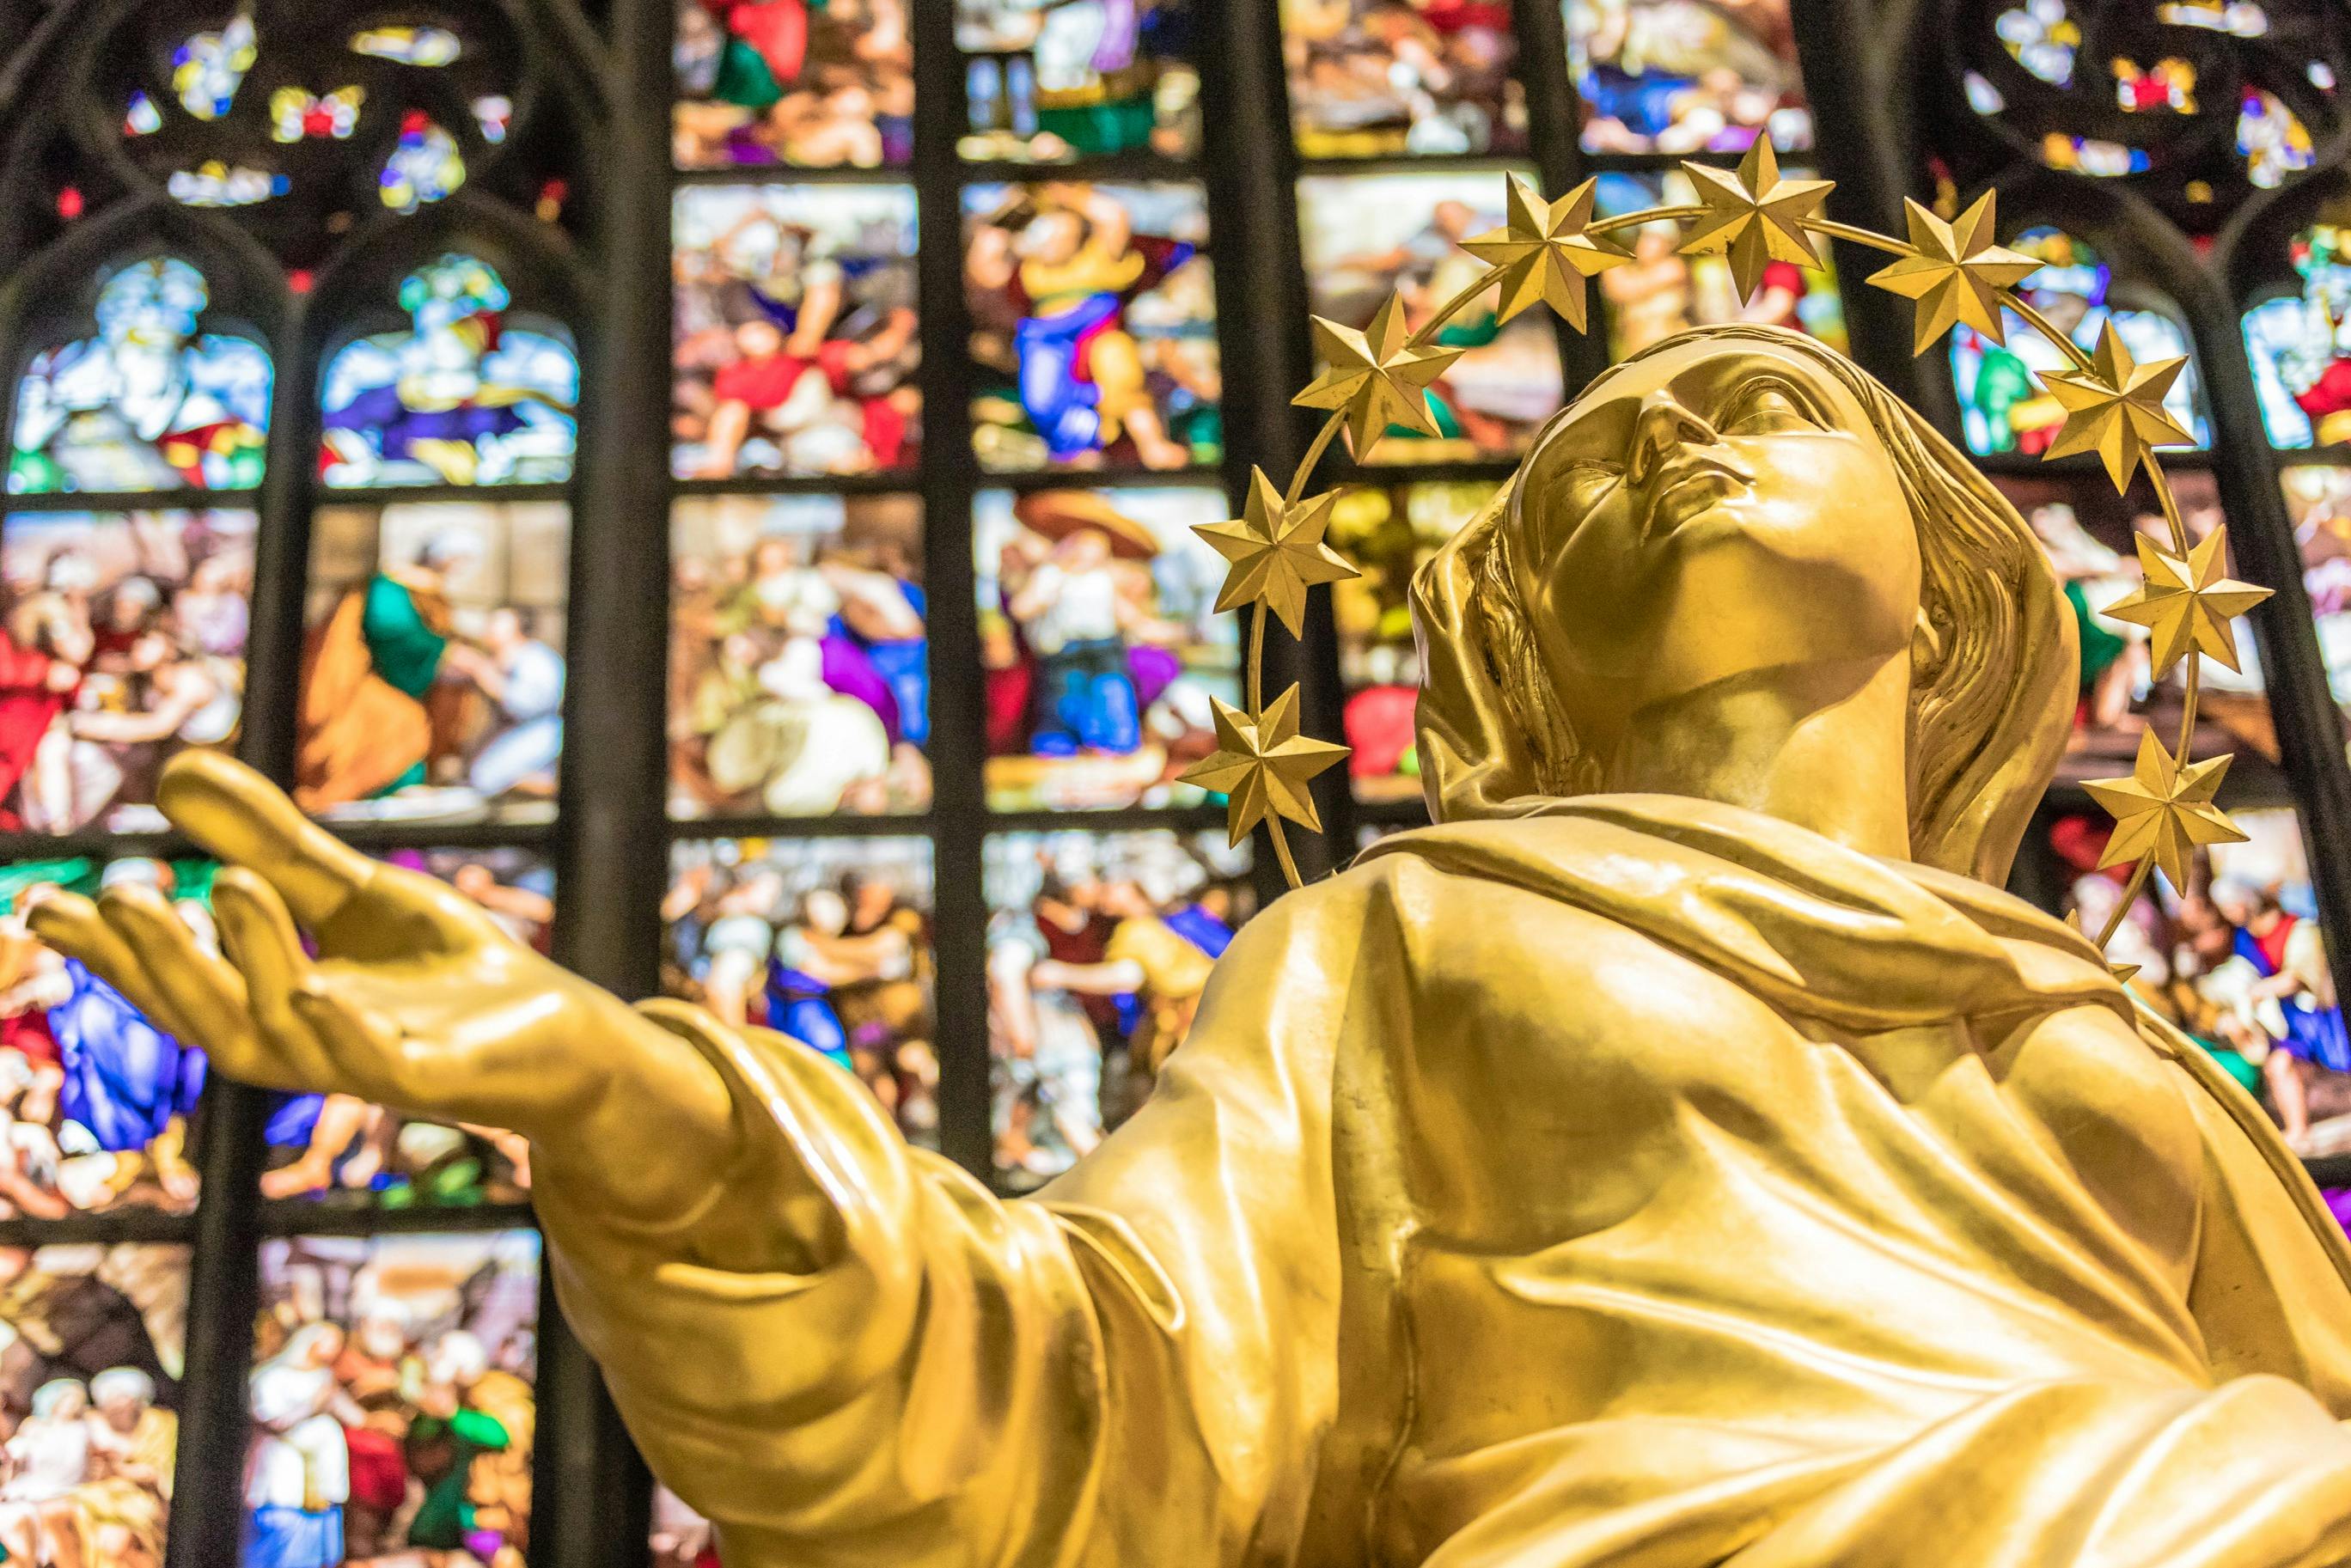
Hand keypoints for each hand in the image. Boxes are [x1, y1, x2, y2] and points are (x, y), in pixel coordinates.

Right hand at [27, 753, 735, 1219]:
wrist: (557, 1036)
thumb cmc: (444, 973)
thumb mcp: (349, 893)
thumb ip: (269, 840)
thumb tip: (171, 770)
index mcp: (270, 1006)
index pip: (174, 983)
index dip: (110, 952)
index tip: (46, 906)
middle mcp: (304, 1045)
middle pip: (209, 1013)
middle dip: (158, 960)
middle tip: (114, 894)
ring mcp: (368, 1065)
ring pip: (286, 1027)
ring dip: (250, 961)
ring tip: (224, 885)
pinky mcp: (437, 1079)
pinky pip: (380, 1062)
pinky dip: (344, 1031)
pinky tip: (316, 988)